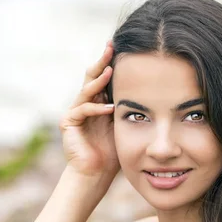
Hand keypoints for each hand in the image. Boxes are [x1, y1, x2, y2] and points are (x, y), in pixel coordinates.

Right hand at [59, 40, 119, 179]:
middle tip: (111, 46)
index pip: (104, 76)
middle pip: (92, 76)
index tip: (122, 46)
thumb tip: (154, 89)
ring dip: (99, 80)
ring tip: (110, 71)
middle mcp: (85, 103)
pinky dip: (97, 108)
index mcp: (99, 101)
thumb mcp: (125, 124)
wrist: (96, 174)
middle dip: (102, 61)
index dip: (111, 62)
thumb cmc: (114, 152)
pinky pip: (83, 110)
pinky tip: (110, 108)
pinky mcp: (68, 122)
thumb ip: (130, 107)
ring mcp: (75, 111)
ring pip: (86, 89)